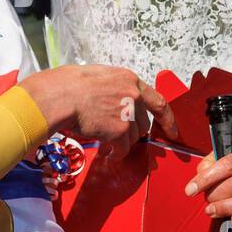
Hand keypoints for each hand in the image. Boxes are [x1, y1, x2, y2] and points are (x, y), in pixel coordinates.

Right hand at [20, 65, 177, 158]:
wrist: (59, 96)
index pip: (158, 101)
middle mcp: (133, 95)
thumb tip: (114, 100)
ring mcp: (128, 113)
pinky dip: (116, 155)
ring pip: (133, 137)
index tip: (171, 131)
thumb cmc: (68, 85)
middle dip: (132, 131)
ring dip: (121, 143)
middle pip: (143, 123)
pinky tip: (107, 154)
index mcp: (129, 79)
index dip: (167, 119)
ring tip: (106, 143)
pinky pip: (123, 149)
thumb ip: (113, 87)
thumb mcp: (98, 77)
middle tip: (118, 136)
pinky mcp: (119, 131)